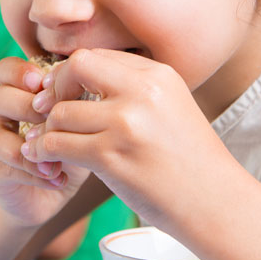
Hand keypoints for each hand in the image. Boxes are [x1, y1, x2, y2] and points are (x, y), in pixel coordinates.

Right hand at [0, 56, 91, 228]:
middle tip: (52, 119)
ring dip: (30, 139)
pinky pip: (7, 162)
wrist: (48, 197)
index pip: (7, 69)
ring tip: (58, 156)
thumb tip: (97, 87)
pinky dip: (35, 170)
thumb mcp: (79, 124)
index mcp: (21, 93)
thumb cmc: (70, 151)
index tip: (46, 84)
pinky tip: (58, 178)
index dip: (22, 72)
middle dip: (27, 105)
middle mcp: (3, 112)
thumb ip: (80, 104)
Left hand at [20, 49, 229, 225]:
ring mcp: (126, 123)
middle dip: (55, 87)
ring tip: (45, 143)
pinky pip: (58, 144)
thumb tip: (83, 79)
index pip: (98, 55)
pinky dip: (44, 152)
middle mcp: (142, 92)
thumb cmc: (191, 161)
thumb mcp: (172, 108)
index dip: (73, 73)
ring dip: (47, 130)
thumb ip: (134, 90)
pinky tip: (46, 160)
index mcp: (158, 75)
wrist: (216, 204)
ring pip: (60, 112)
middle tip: (48, 110)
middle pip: (76, 66)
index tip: (64, 93)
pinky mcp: (111, 157)